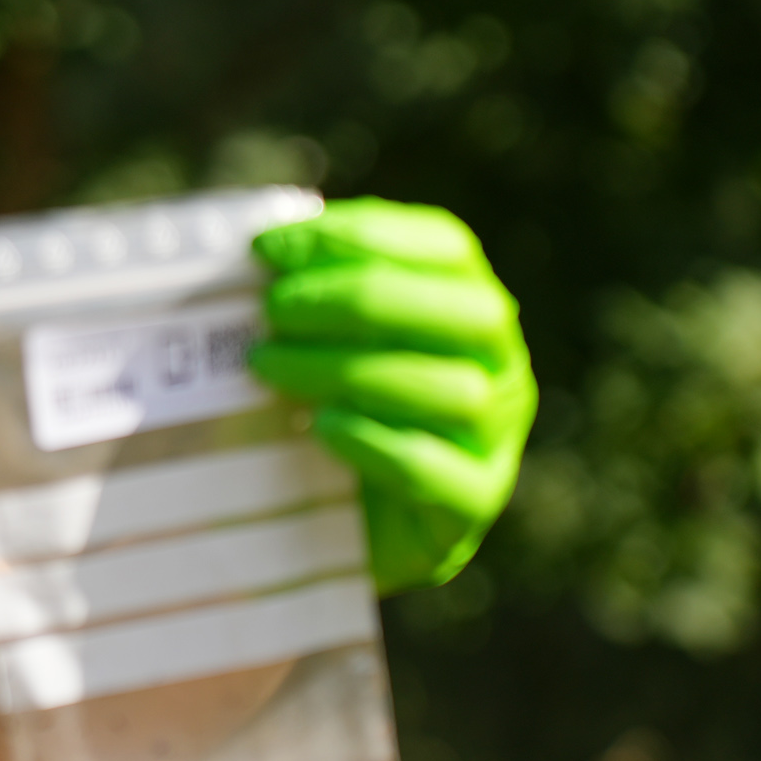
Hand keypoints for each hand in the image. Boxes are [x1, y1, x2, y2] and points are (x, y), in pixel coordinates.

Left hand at [248, 198, 535, 594]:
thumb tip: (260, 249)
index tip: (269, 247)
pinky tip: (319, 427)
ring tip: (269, 366)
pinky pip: (435, 470)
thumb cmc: (332, 413)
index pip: (445, 247)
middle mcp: (500, 365)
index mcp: (472, 307)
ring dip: (351, 370)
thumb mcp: (326, 343)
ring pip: (453, 390)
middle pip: (461, 311)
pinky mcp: (472, 502)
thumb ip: (315, 296)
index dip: (360, 236)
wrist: (345, 525)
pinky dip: (373, 442)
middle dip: (358, 299)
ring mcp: (496, 437)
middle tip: (272, 309)